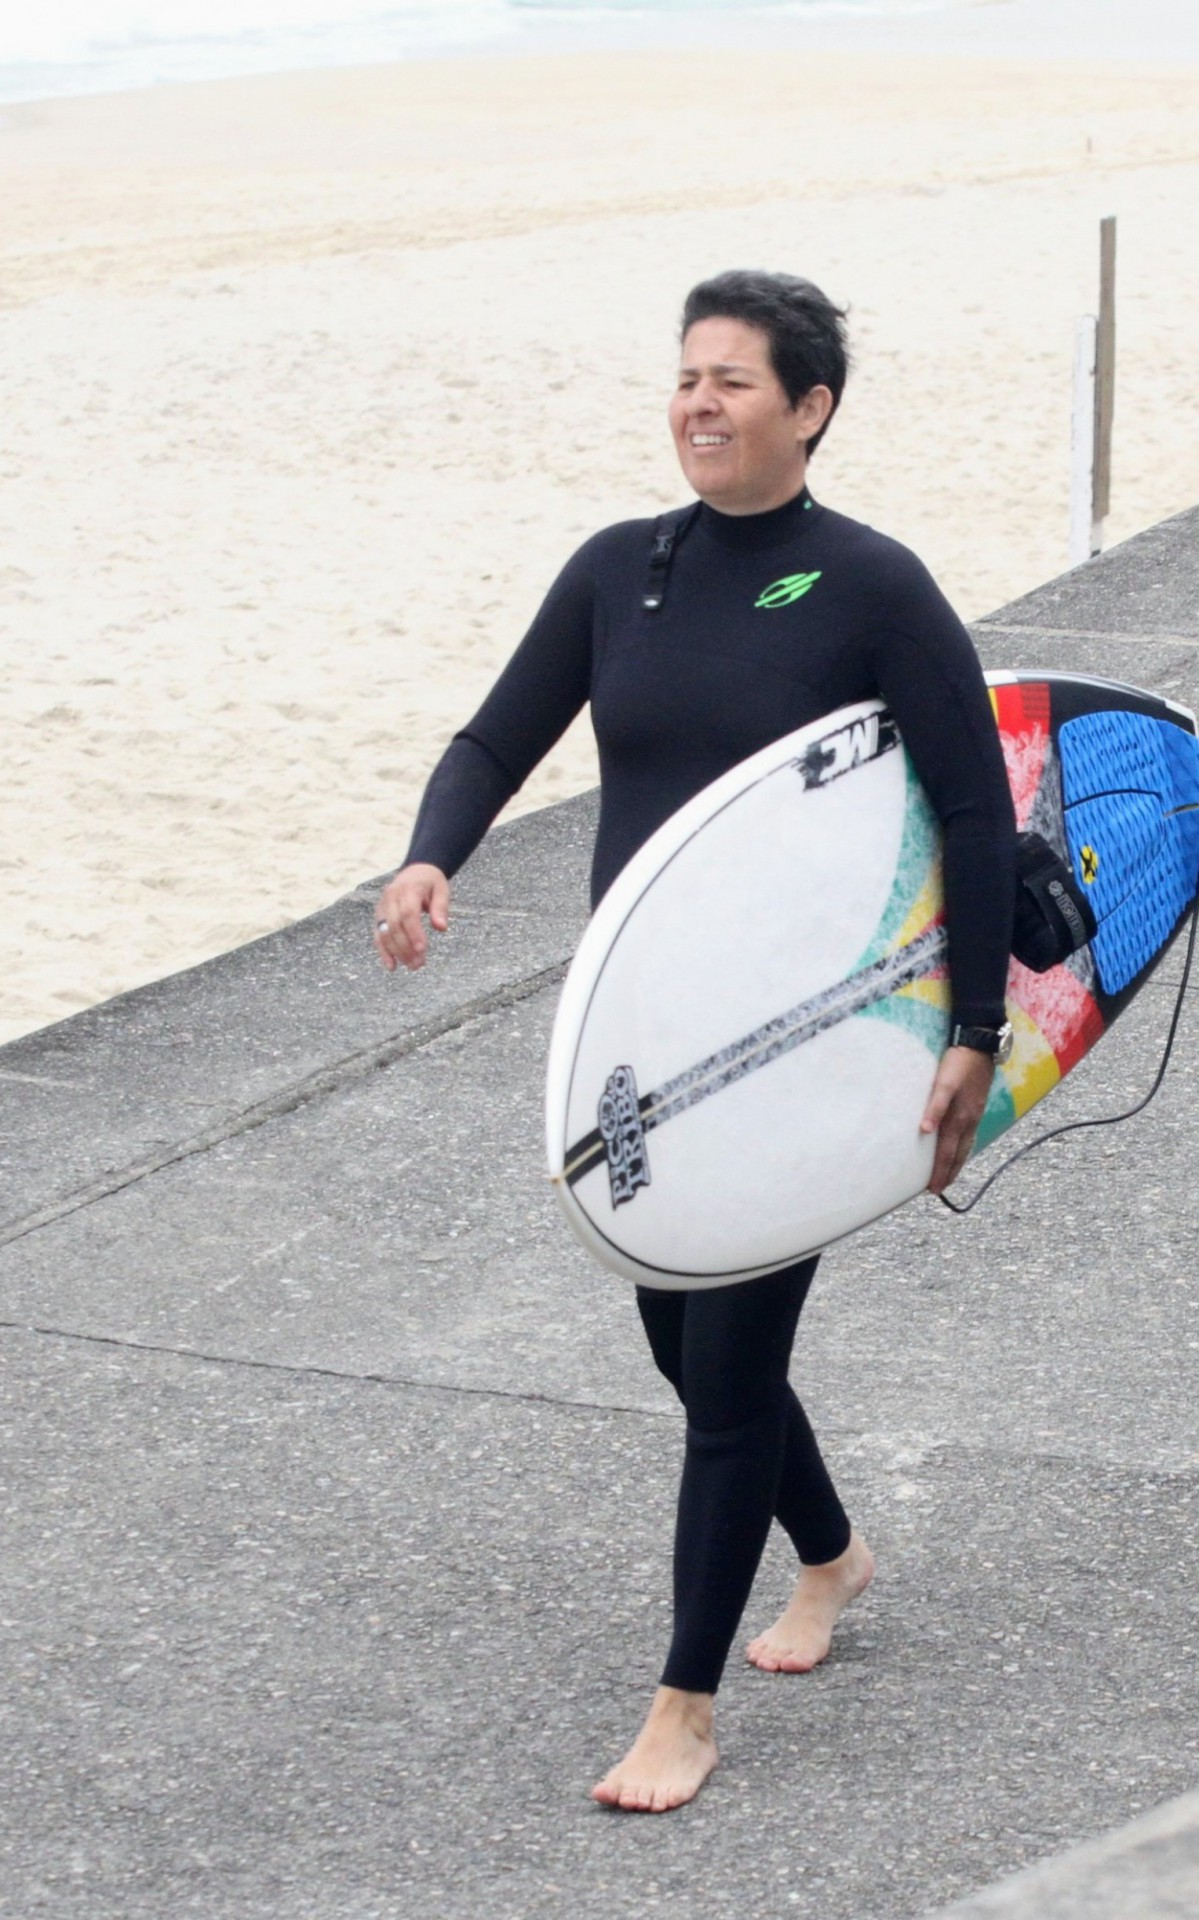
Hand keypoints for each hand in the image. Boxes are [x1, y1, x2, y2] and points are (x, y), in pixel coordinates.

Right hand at [374, 863, 449, 972]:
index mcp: (407, 889)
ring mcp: (382, 907)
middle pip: (395, 925)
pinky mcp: (379, 915)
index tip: (422, 949)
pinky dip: (383, 951)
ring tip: (412, 966)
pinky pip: (378, 935)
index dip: (414, 932)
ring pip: (384, 932)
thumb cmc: (431, 882)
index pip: (408, 913)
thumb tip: (441, 928)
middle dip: (406, 947)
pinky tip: (392, 966)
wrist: (415, 871)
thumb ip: (440, 908)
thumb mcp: (441, 889)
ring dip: (397, 952)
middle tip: (419, 964)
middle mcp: (390, 897)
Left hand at [920, 1045, 995, 1193]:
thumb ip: (934, 1107)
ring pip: (965, 1146)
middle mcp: (969, 1120)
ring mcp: (975, 1114)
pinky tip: (959, 1146)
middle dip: (949, 1173)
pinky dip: (963, 1147)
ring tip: (950, 1175)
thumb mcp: (943, 1084)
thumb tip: (925, 1130)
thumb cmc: (957, 1064)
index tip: (933, 1189)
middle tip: (939, 1189)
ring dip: (956, 1162)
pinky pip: (969, 1135)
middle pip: (958, 1154)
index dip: (940, 1171)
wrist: (979, 1045)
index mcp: (959, 1118)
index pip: (947, 1152)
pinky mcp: (976, 1106)